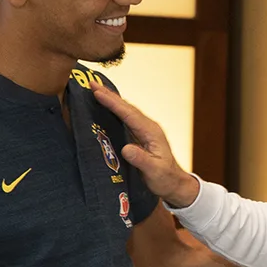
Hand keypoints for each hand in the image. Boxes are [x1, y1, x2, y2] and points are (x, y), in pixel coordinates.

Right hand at [92, 84, 199, 207]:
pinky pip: (126, 118)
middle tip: (92, 83)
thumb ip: (141, 160)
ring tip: (96, 89)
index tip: (98, 92)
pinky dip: (115, 110)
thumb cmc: (165, 178)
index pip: (129, 114)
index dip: (113, 103)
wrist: (174, 183)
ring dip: (111, 100)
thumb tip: (126, 149)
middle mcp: (148, 127)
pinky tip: (107, 105)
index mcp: (151, 132)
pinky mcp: (140, 135)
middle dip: (109, 96)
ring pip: (126, 111)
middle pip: (127, 108)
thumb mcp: (154, 172)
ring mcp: (145, 130)